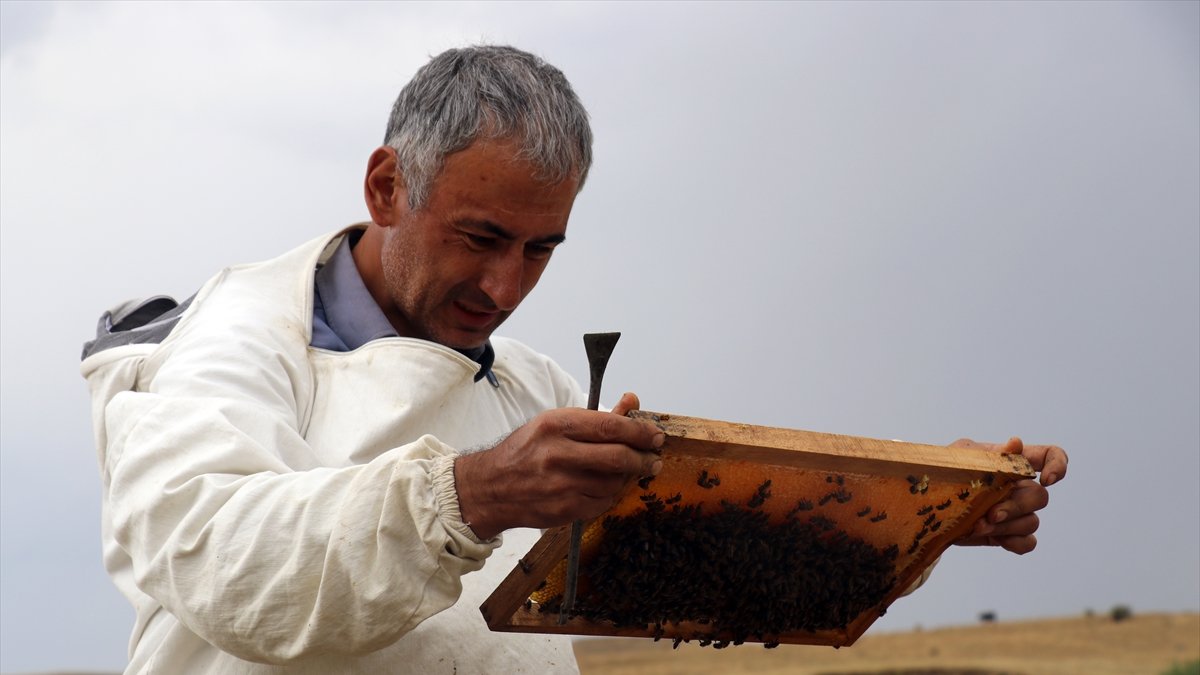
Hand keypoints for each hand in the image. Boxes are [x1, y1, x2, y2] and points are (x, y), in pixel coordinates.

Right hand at [454, 392, 662, 539]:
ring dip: (626, 477)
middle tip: (654, 457)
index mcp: (555, 425)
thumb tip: (632, 402)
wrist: (491, 488)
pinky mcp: (563, 510)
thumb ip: (597, 416)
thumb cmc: (526, 451)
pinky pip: (603, 502)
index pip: (610, 426)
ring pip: (614, 482)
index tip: (655, 435)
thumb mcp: (555, 424)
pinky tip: (604, 486)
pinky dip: (610, 494)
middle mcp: (557, 454)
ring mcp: (560, 485)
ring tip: (625, 471)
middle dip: (644, 458)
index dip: (639, 431)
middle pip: (618, 457)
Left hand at [950, 437, 1067, 553]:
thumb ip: (991, 453)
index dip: (1059, 465)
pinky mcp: (1006, 534)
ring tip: (977, 526)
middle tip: (990, 514)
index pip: (1050, 455)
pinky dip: (1015, 543)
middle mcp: (1019, 487)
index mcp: (1013, 462)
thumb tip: (1017, 442)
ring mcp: (1015, 512)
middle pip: (1040, 497)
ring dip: (1006, 527)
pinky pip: (1027, 542)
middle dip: (1016, 507)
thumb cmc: (945, 471)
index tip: (1046, 479)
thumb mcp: (961, 457)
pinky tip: (995, 539)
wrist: (925, 503)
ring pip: (1031, 522)